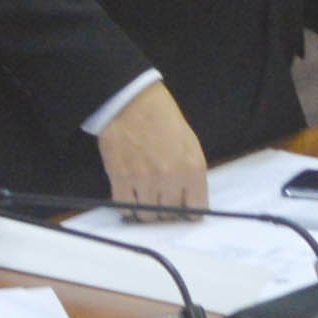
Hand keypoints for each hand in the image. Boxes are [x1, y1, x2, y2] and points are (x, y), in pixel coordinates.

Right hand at [96, 81, 211, 216]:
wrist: (131, 100)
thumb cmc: (163, 119)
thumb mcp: (190, 144)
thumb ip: (192, 174)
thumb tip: (189, 201)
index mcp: (193, 168)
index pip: (196, 211)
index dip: (187, 210)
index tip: (181, 206)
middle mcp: (171, 177)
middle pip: (170, 215)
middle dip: (165, 209)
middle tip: (159, 196)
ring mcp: (145, 179)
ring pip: (148, 216)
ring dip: (146, 209)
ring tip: (143, 194)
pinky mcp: (121, 178)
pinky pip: (125, 208)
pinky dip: (127, 206)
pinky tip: (129, 195)